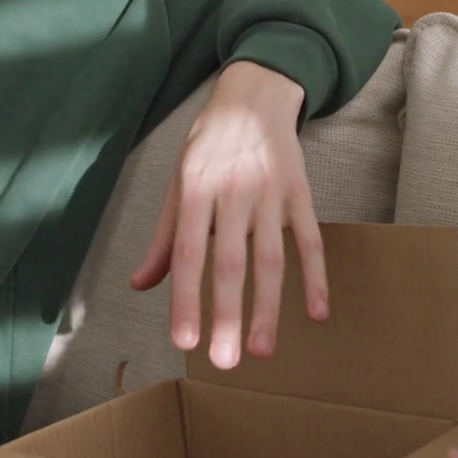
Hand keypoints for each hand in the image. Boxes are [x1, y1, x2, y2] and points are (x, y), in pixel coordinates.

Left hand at [131, 60, 325, 369]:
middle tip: (225, 362)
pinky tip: (317, 313)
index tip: (184, 341)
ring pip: (272, 258)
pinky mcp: (300, 192)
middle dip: (227, 315)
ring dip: (269, 307)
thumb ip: (164, 239)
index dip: (186, 298)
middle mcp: (233, 191)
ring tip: (263, 351)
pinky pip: (310, 239)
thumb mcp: (177, 182)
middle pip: (231, 262)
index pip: (189, 253)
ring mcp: (270, 192)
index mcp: (195, 189)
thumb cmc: (208, 146)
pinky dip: (316, 277)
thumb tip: (140, 285)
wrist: (253, 96)